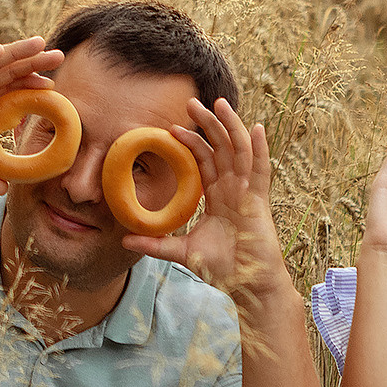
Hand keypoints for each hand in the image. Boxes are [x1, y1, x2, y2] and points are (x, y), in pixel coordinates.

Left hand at [122, 98, 288, 296]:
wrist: (247, 284)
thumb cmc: (222, 268)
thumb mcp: (182, 252)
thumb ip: (157, 244)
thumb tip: (126, 239)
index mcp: (218, 196)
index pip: (204, 160)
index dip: (191, 142)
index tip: (172, 127)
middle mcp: (233, 188)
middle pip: (221, 147)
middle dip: (208, 124)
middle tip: (191, 102)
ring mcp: (247, 192)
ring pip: (239, 150)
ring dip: (229, 126)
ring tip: (218, 102)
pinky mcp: (259, 200)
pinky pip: (260, 168)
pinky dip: (259, 147)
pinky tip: (255, 127)